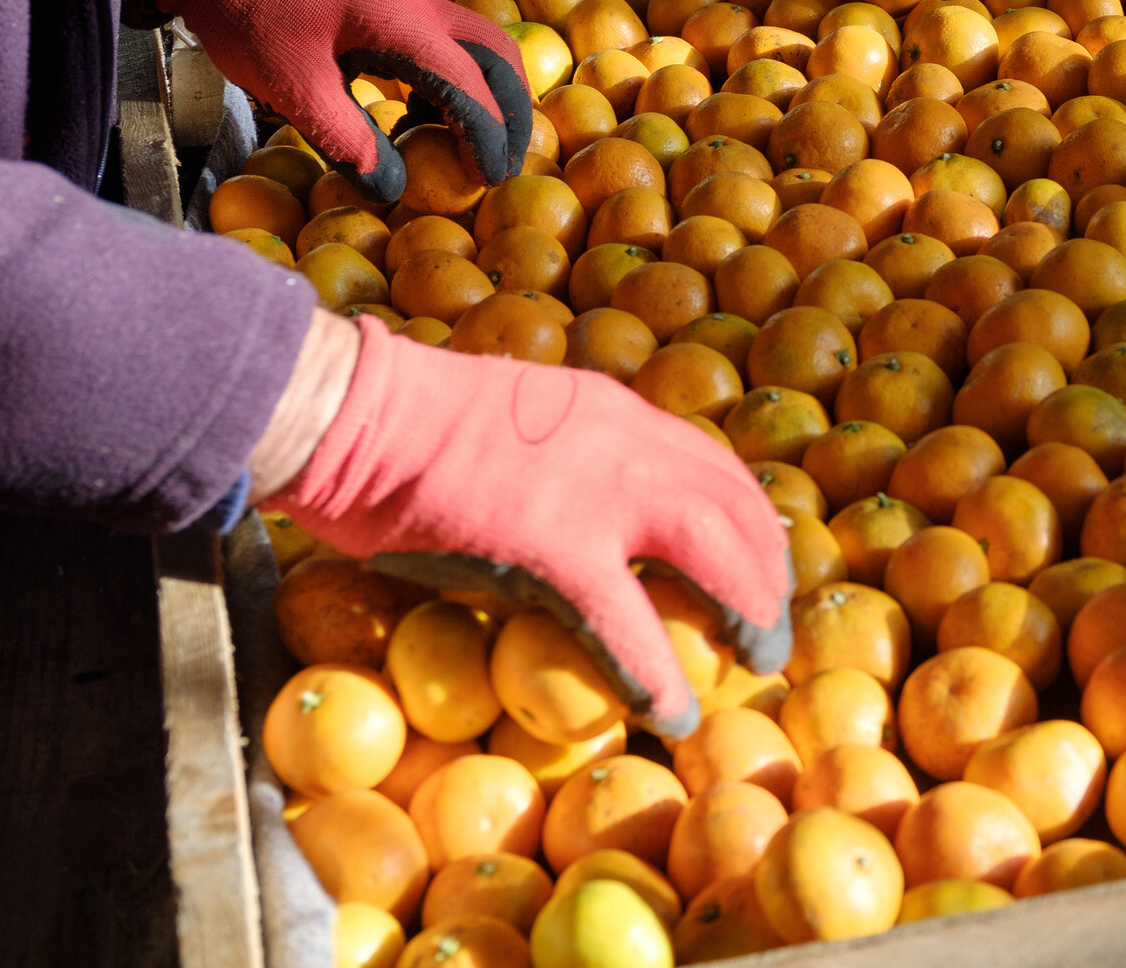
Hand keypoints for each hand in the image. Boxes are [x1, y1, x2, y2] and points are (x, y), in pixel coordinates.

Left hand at [155, 0, 530, 203]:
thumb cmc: (253, 24)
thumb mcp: (293, 90)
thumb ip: (346, 141)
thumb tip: (392, 189)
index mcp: (396, 20)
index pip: (469, 81)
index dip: (487, 134)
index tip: (487, 178)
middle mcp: (420, 3)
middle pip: (499, 56)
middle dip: (513, 114)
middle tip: (502, 166)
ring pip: (487, 45)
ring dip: (497, 96)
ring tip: (479, 148)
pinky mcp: (405, 5)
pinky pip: (458, 44)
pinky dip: (467, 83)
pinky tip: (432, 118)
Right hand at [265, 317, 791, 738]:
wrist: (354, 414)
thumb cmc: (407, 428)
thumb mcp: (519, 423)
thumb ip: (566, 460)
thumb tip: (585, 519)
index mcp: (617, 413)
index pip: (715, 467)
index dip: (749, 523)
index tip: (759, 565)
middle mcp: (629, 442)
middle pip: (737, 508)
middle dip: (769, 571)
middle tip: (771, 627)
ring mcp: (599, 492)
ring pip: (714, 554)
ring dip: (748, 614)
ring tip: (756, 667)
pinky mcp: (556, 546)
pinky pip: (627, 623)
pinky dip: (658, 673)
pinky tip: (672, 712)